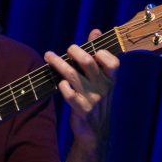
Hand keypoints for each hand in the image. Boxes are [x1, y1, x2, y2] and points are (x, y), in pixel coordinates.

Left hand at [44, 29, 118, 146]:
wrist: (95, 131)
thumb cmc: (96, 98)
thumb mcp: (101, 79)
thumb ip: (97, 55)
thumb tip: (95, 31)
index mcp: (110, 80)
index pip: (113, 62)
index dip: (103, 53)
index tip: (93, 50)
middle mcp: (103, 89)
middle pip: (87, 62)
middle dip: (74, 51)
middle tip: (68, 49)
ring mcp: (92, 100)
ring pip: (72, 75)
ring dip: (58, 63)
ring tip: (49, 56)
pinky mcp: (81, 110)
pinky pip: (68, 94)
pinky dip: (62, 86)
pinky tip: (60, 83)